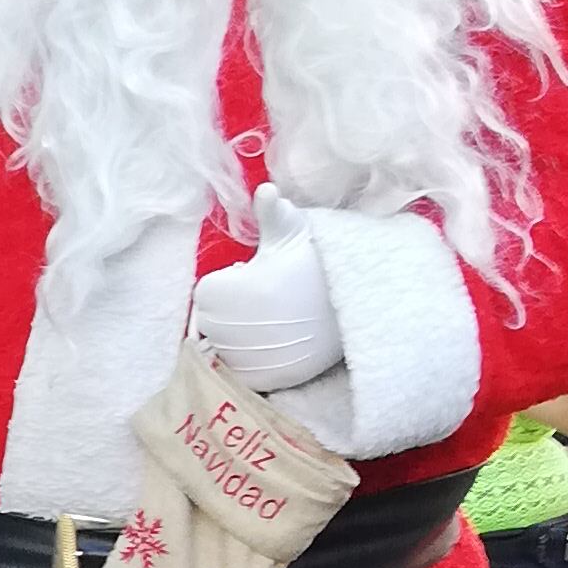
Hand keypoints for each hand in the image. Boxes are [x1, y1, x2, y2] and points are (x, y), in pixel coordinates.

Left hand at [194, 185, 347, 390]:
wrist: (360, 299)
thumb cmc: (319, 262)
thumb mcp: (294, 233)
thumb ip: (271, 213)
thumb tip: (265, 189)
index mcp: (235, 292)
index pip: (206, 294)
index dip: (229, 284)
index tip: (255, 277)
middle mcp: (238, 329)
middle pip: (211, 322)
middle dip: (230, 309)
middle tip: (265, 299)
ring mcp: (252, 357)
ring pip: (222, 348)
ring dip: (237, 335)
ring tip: (272, 319)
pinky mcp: (267, 378)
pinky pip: (239, 371)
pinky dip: (249, 361)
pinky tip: (274, 342)